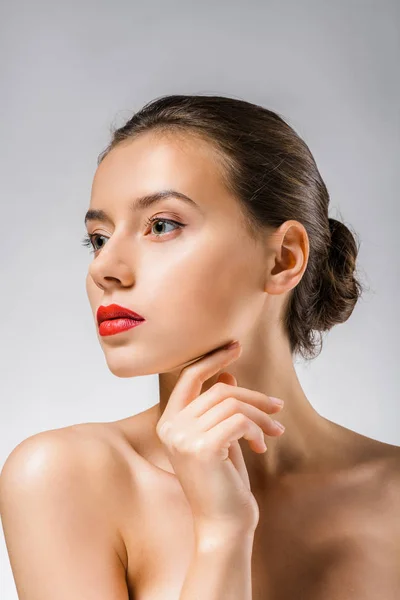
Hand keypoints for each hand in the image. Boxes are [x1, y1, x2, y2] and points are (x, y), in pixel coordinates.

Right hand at [156, 341, 284, 538]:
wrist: (224, 525)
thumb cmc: (223, 483)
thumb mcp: (221, 438)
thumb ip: (219, 408)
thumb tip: (227, 375)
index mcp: (168, 422)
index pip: (189, 377)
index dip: (213, 358)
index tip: (236, 346)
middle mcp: (170, 426)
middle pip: (219, 389)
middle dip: (254, 397)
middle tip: (277, 409)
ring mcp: (182, 437)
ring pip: (232, 403)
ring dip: (261, 415)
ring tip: (275, 431)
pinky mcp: (201, 448)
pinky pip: (239, 420)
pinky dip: (257, 428)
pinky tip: (261, 445)